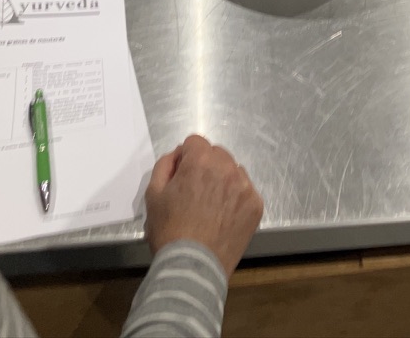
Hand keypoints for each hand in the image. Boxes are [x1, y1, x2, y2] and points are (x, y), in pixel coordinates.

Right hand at [144, 134, 263, 278]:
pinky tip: (223, 216)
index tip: (181, 177)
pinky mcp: (256, 205)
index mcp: (201, 161)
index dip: (185, 158)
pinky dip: (236, 198)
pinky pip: (246, 190)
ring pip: (233, 170)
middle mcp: (227, 168)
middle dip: (205, 166)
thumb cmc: (169, 231)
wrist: (192, 267)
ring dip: (222, 180)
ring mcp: (245, 186)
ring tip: (210, 206)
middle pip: (216, 154)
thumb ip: (165, 165)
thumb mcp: (153, 194)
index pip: (195, 142)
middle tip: (195, 192)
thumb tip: (179, 155)